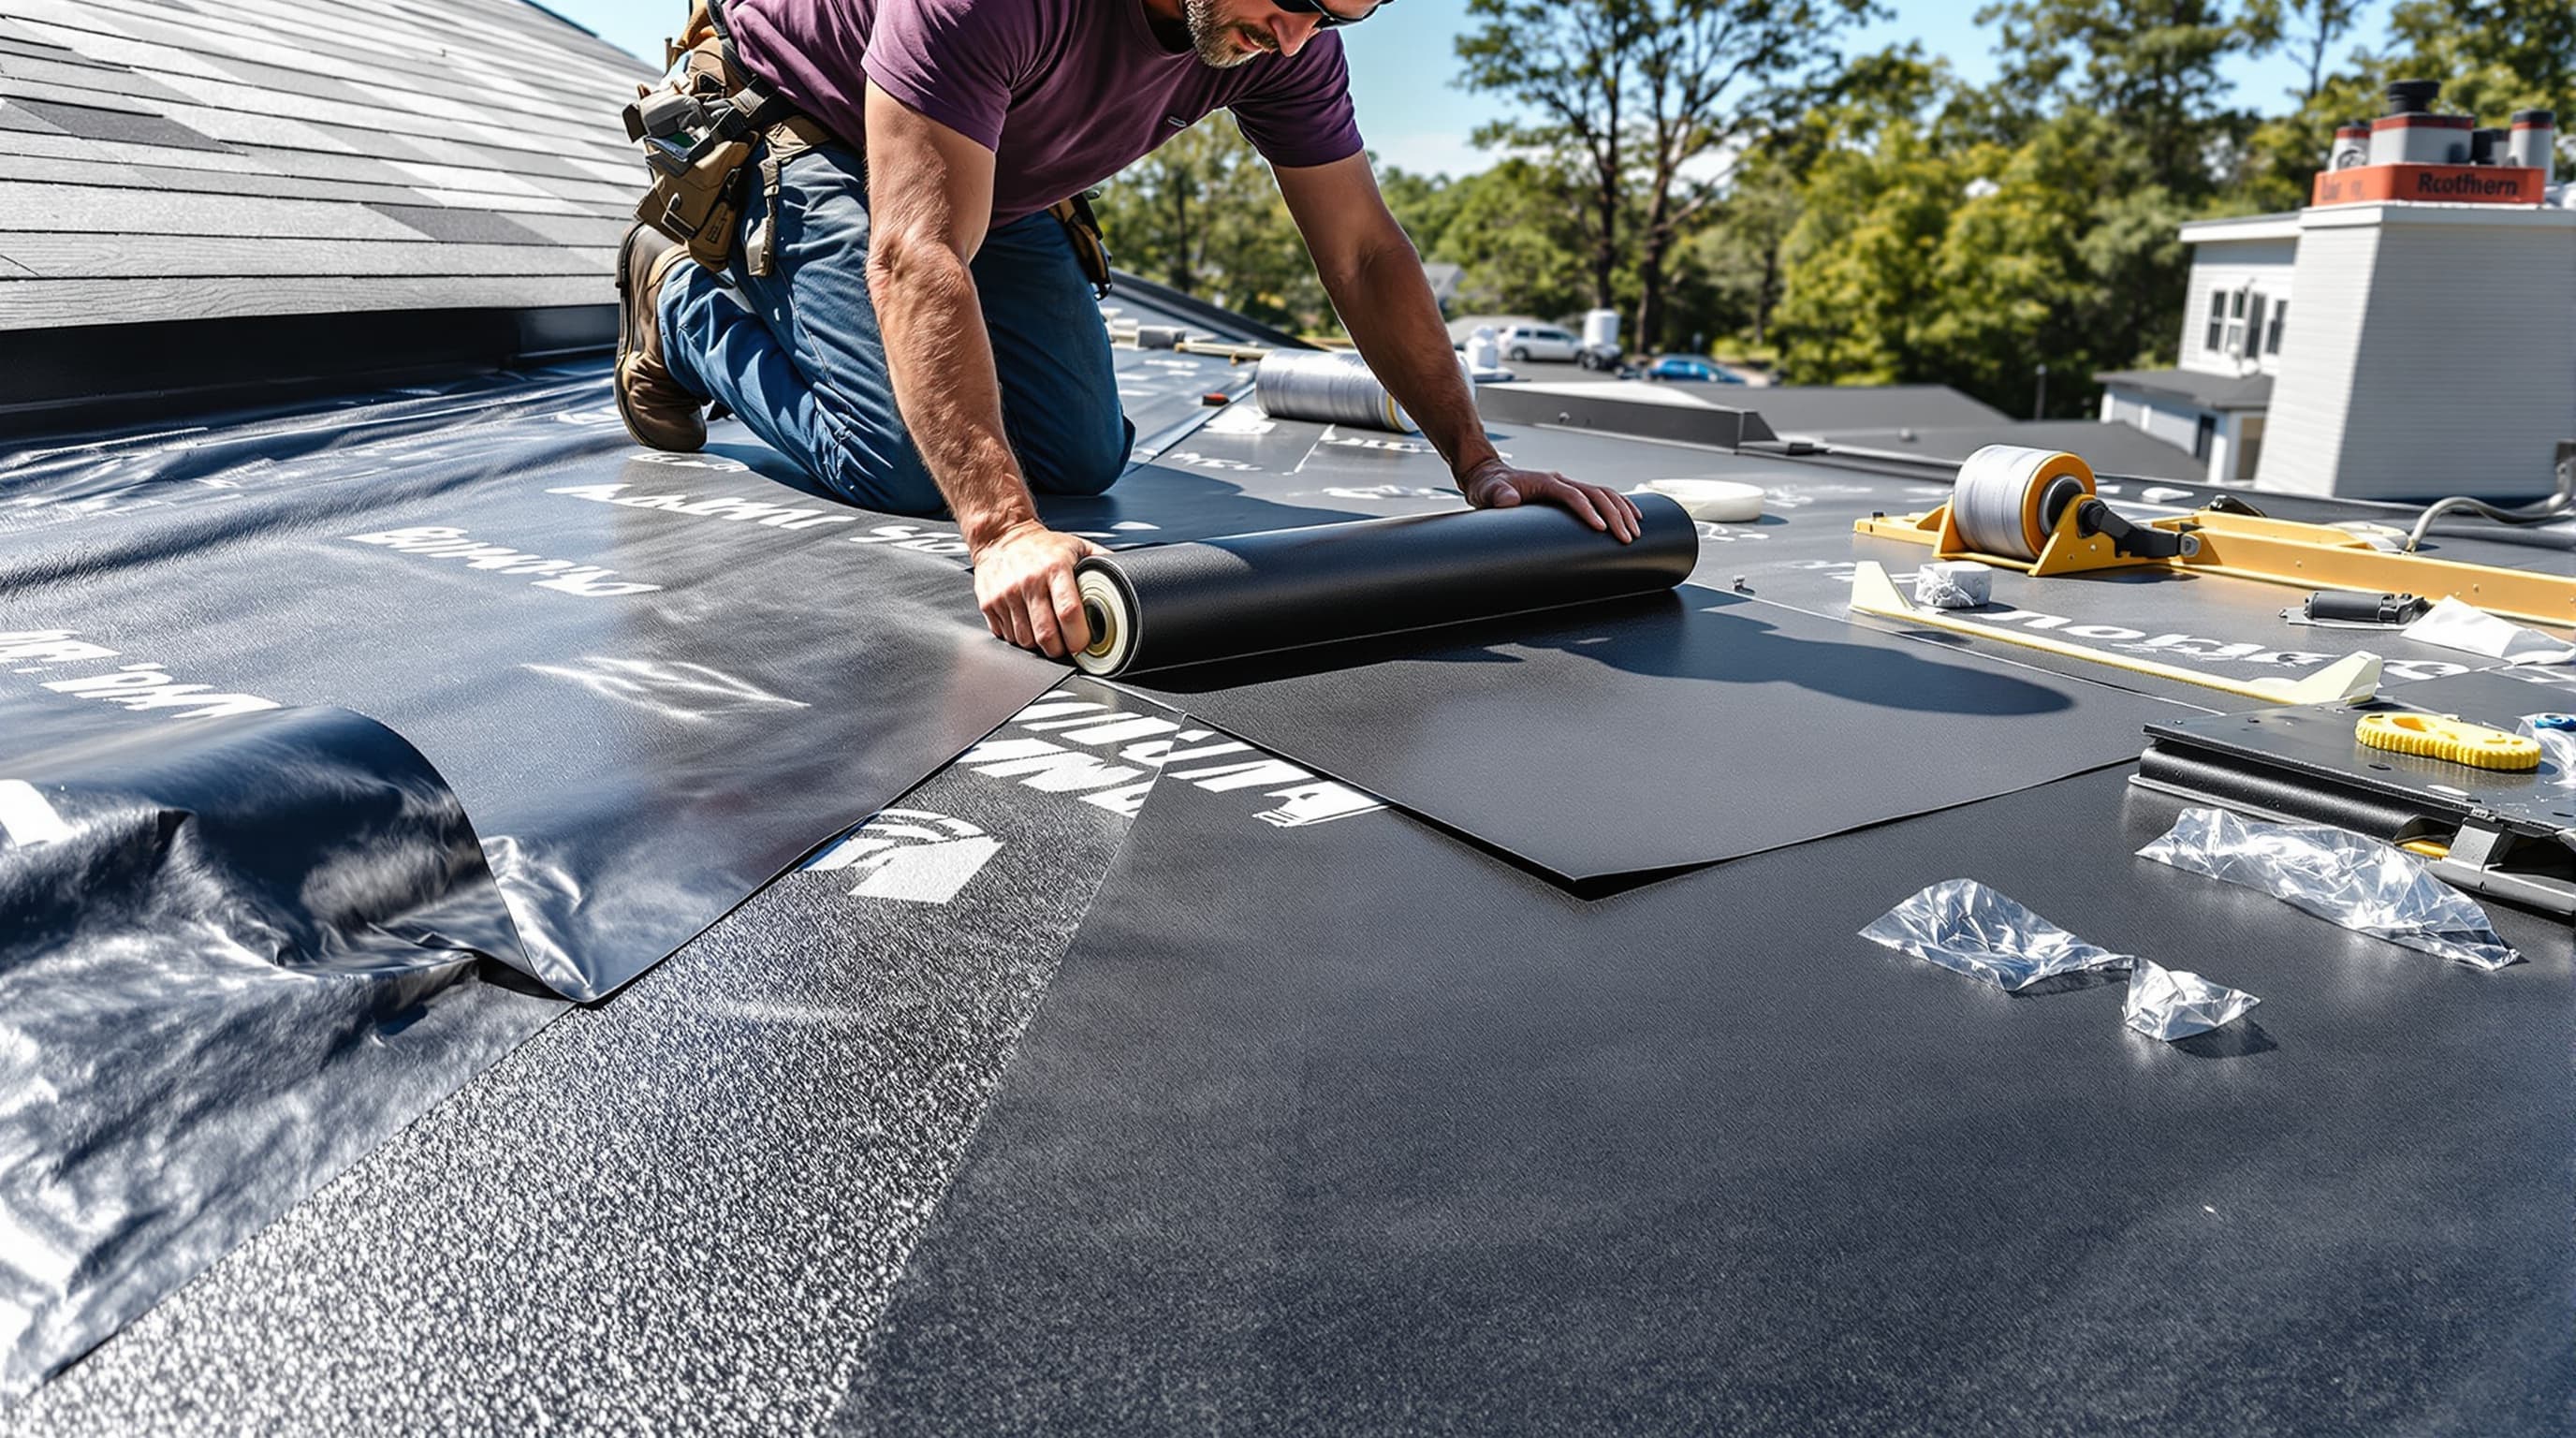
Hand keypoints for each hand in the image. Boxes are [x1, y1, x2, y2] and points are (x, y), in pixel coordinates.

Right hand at [971, 520, 1105, 658]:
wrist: (1001, 535)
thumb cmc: (1042, 545)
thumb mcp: (1076, 546)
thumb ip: (1103, 562)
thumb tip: (1132, 576)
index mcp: (1055, 568)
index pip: (1069, 611)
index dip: (1079, 636)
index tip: (1085, 644)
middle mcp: (1029, 582)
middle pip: (1046, 635)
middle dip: (1060, 649)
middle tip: (1066, 646)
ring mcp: (1006, 594)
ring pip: (1025, 640)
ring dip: (1038, 644)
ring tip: (1046, 631)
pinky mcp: (989, 604)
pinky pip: (1007, 635)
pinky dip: (1018, 636)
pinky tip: (1026, 622)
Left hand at [1459, 458, 1642, 542]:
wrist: (1488, 477)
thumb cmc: (1488, 486)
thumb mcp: (1488, 492)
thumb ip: (1497, 495)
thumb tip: (1509, 500)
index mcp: (1546, 481)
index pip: (1574, 495)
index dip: (1588, 511)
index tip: (1601, 528)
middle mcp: (1561, 481)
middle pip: (1597, 493)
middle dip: (1615, 515)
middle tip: (1627, 537)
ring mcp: (1567, 485)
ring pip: (1604, 493)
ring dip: (1622, 510)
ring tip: (1636, 531)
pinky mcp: (1569, 492)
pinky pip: (1600, 496)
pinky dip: (1619, 505)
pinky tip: (1631, 517)